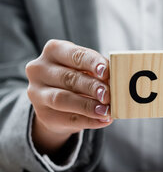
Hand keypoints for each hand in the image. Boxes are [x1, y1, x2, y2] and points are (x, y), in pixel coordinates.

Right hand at [25, 40, 111, 155]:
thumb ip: (98, 72)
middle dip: (92, 87)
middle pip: (69, 78)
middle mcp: (40, 69)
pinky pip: (68, 119)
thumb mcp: (84, 69)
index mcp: (54, 50)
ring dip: (88, 106)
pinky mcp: (43, 115)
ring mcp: (37, 93)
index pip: (75, 55)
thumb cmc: (76, 78)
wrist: (55, 103)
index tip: (106, 71)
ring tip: (106, 111)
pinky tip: (104, 120)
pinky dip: (89, 120)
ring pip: (63, 99)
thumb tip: (117, 80)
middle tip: (108, 95)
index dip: (92, 63)